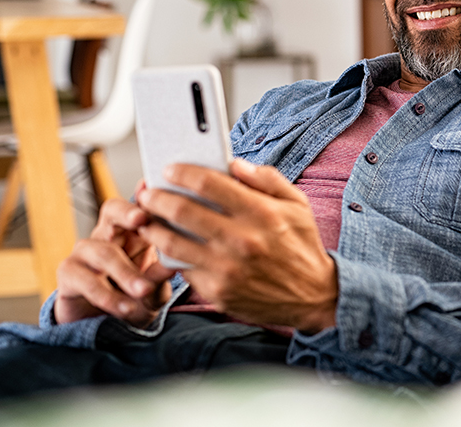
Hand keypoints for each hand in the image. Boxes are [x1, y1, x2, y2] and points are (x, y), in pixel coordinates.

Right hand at [54, 188, 175, 325]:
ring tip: (144, 290)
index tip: (152, 190)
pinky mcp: (68, 274)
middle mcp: (107, 235)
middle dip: (127, 213)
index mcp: (134, 232)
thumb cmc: (136, 299)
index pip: (138, 206)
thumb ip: (162, 272)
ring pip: (102, 251)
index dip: (145, 198)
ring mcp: (84, 252)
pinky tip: (125, 308)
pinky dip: (106, 295)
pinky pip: (84, 279)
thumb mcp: (156, 287)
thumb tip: (178, 260)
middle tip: (142, 220)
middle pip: (112, 211)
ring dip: (125, 272)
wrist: (108, 327)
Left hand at [137, 159, 337, 333]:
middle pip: (183, 211)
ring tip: (147, 219)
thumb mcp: (297, 205)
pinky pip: (184, 269)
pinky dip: (172, 255)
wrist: (314, 296)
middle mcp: (242, 240)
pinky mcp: (218, 291)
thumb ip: (267, 179)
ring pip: (173, 243)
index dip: (184, 173)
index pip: (210, 184)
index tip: (169, 169)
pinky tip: (168, 245)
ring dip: (153, 228)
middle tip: (148, 193)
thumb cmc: (302, 246)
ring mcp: (227, 269)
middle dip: (158, 198)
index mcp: (262, 213)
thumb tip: (234, 164)